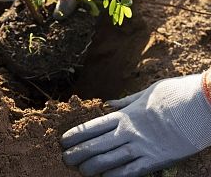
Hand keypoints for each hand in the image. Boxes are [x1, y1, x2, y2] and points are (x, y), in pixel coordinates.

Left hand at [61, 73, 210, 176]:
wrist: (201, 105)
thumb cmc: (174, 95)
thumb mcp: (145, 93)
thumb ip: (125, 102)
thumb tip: (108, 104)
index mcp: (125, 115)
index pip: (93, 126)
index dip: (76, 134)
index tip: (63, 140)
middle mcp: (129, 132)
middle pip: (96, 145)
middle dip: (77, 153)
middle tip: (65, 159)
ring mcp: (142, 147)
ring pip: (109, 160)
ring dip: (91, 166)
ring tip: (79, 170)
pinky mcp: (157, 160)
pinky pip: (131, 172)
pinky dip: (115, 176)